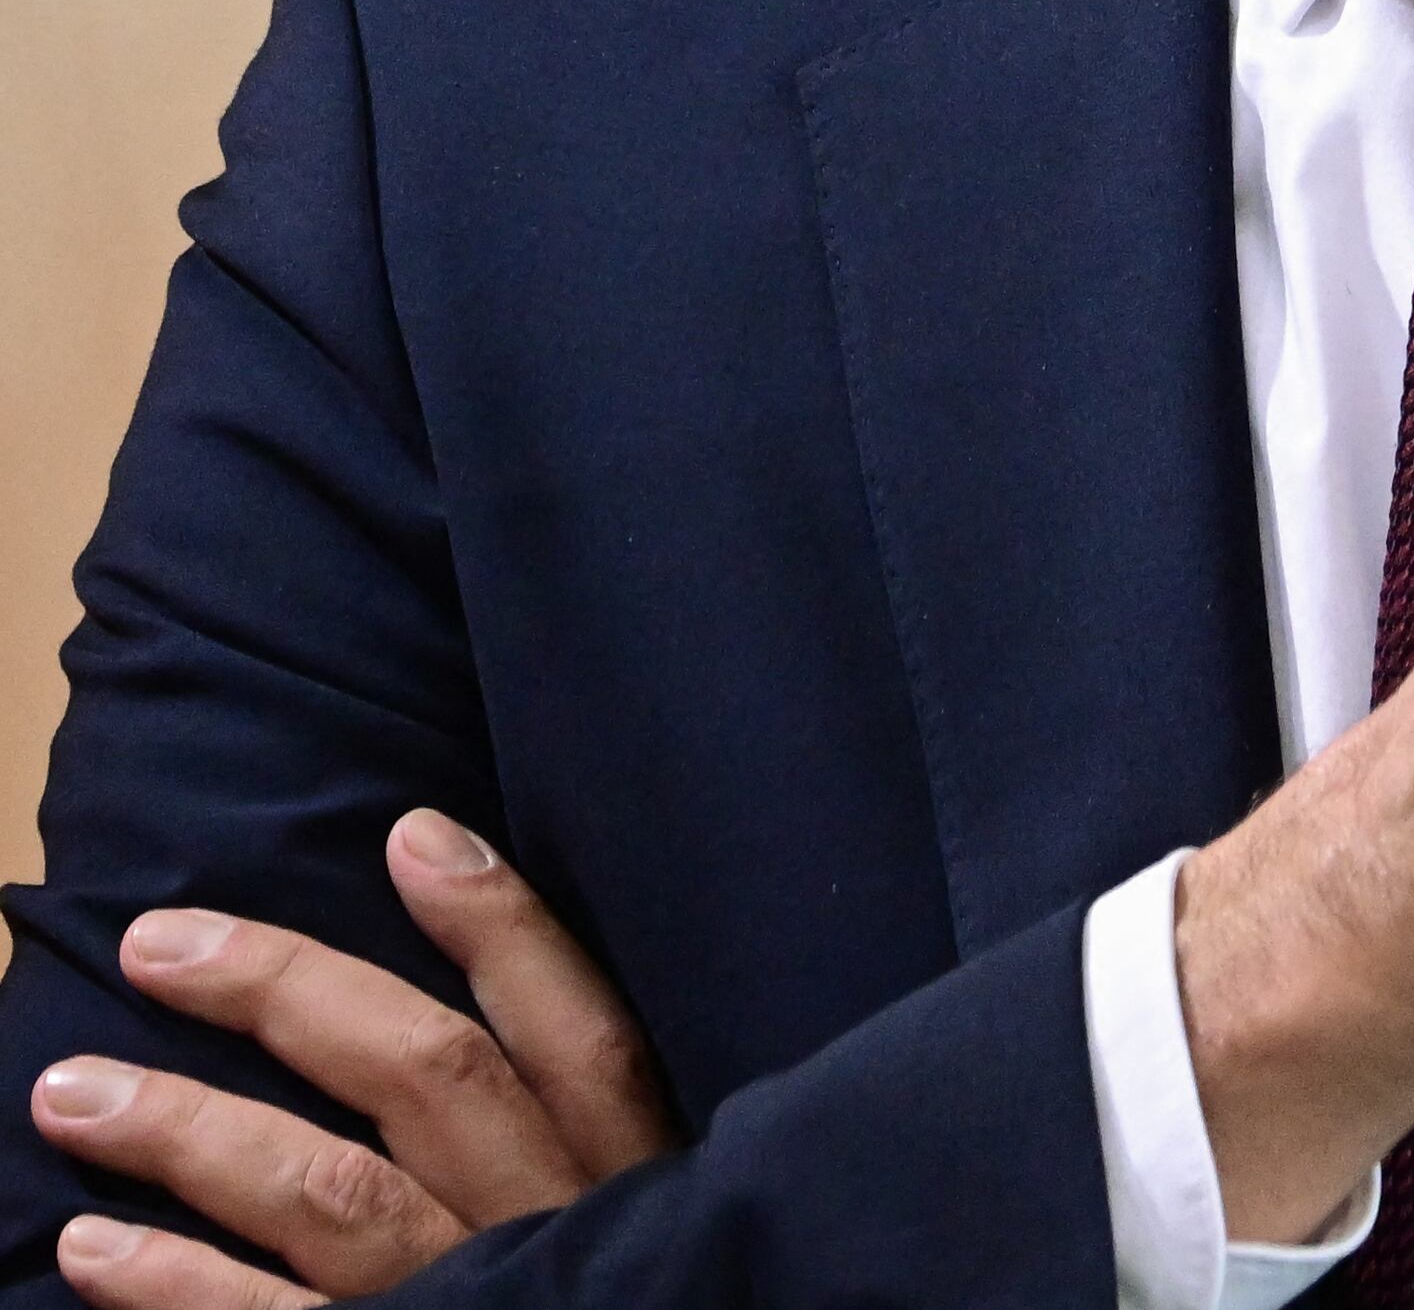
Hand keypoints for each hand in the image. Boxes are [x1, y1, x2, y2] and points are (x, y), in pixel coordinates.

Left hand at [27, 810, 676, 1306]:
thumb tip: (490, 990)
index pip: (573, 1026)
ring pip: (330, 1194)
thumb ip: (590, 1129)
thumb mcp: (657, 1213)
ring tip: (71, 1091)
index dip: (499, 927)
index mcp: (631, 1173)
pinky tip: (95, 1256)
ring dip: (192, 1134)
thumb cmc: (640, 1293)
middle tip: (161, 945)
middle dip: (289, 997)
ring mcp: (473, 1299)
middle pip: (425, 1078)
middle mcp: (553, 1224)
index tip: (411, 835)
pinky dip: (180, 1293)